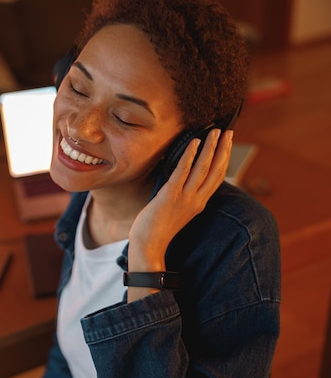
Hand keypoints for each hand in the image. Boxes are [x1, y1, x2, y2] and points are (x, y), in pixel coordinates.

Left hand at [127, 129, 232, 280]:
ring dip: (211, 148)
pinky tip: (195, 142)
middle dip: (223, 149)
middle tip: (228, 132)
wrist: (148, 245)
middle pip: (216, 170)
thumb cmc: (157, 228)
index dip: (224, 160)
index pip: (217, 178)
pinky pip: (183, 172)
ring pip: (203, 168)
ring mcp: (185, 198)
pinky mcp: (170, 196)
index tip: (227, 144)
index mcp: (199, 203)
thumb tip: (181, 177)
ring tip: (215, 131)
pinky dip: (190, 155)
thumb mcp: (176, 210)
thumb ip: (183, 195)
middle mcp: (196, 200)